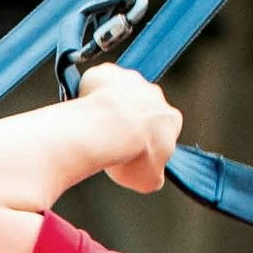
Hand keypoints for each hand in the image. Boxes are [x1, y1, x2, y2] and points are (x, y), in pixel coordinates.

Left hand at [71, 66, 181, 194]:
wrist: (109, 129)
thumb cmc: (132, 156)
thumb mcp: (149, 180)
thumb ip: (154, 175)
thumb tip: (152, 177)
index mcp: (171, 119)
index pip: (160, 130)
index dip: (145, 141)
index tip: (130, 151)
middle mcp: (155, 95)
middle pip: (140, 108)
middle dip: (127, 121)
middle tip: (109, 139)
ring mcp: (131, 80)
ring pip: (118, 92)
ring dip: (109, 105)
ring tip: (93, 126)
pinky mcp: (107, 72)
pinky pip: (97, 81)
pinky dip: (90, 91)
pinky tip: (81, 109)